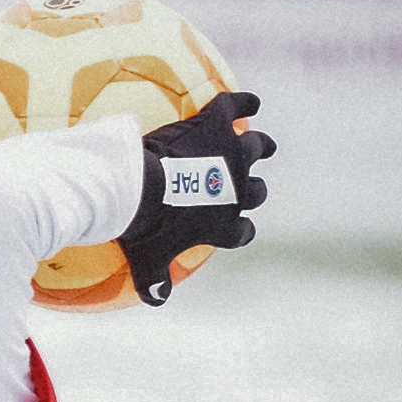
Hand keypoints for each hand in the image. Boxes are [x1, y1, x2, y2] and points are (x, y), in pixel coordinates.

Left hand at [118, 91, 275, 305]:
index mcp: (222, 225)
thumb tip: (156, 301)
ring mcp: (230, 155)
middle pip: (256, 191)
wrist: (136, 187)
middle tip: (253, 186)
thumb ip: (154, 279)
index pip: (241, 232)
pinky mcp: (216, 125)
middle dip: (255, 190)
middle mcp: (236, 190)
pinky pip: (236, 107)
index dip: (240, 230)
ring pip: (256, 147)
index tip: (239, 228)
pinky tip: (250, 101)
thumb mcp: (146, 259)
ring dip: (260, 145)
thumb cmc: (141, 227)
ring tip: (264, 144)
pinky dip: (245, 102)